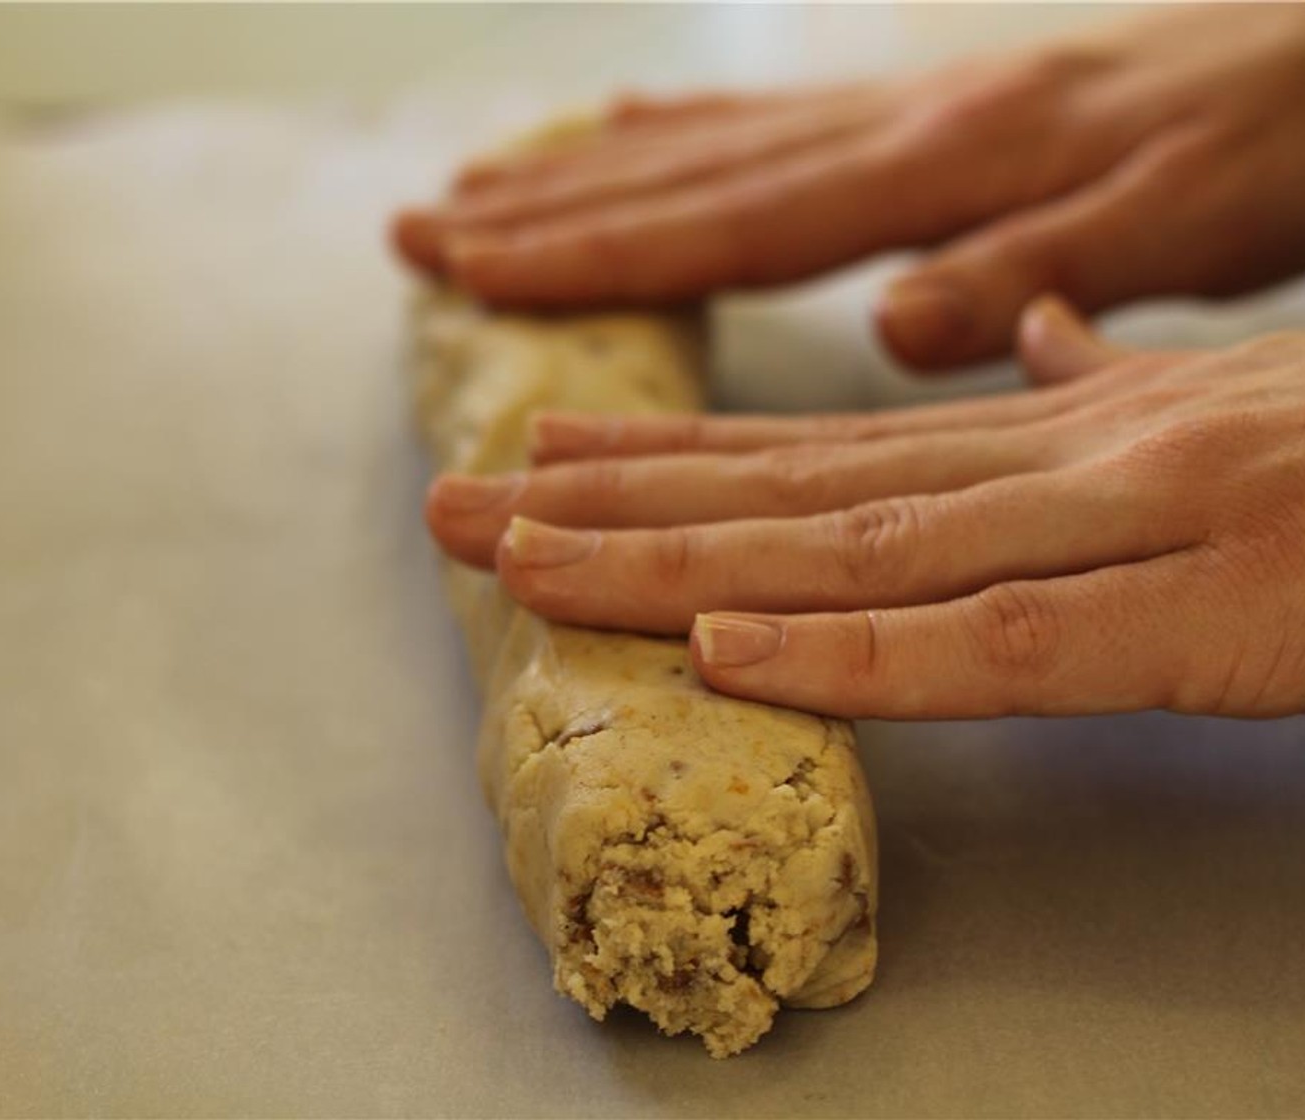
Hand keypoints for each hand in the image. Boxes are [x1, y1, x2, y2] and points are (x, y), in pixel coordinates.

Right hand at [394, 6, 1304, 369]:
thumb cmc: (1270, 151)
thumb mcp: (1185, 227)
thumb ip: (1041, 275)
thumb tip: (897, 328)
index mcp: (948, 167)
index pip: (735, 224)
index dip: (599, 255)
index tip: (473, 271)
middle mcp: (901, 127)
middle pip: (692, 176)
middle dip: (547, 212)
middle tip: (420, 233)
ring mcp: (905, 110)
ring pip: (715, 145)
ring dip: (587, 174)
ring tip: (476, 192)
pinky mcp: (923, 113)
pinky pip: (776, 121)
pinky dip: (685, 134)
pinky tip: (629, 135)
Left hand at [426, 299, 1304, 719]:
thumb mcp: (1212, 395)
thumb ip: (1092, 379)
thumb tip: (1000, 344)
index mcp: (1048, 431)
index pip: (818, 446)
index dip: (671, 456)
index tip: (546, 459)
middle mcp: (1052, 462)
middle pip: (789, 490)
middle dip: (609, 503)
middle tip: (455, 510)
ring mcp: (1124, 526)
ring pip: (852, 552)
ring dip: (676, 563)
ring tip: (525, 560)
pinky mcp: (1206, 615)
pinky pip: (998, 645)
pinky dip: (856, 652)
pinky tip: (727, 653)